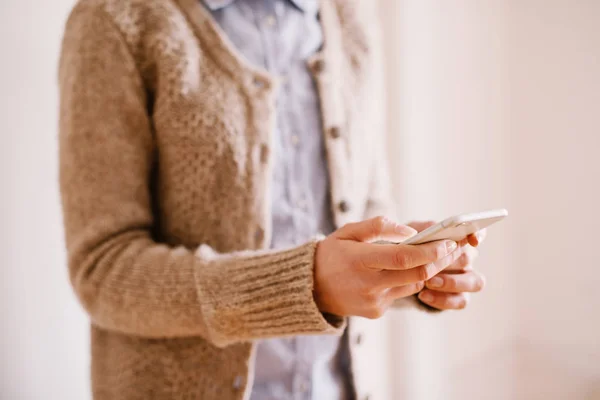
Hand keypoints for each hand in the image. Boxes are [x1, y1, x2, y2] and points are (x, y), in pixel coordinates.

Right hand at [313, 216, 461, 318]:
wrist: (309, 288)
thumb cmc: (331, 254)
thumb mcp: (348, 231)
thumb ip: (378, 227)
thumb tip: (409, 231)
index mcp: (360, 260)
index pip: (404, 258)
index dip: (429, 251)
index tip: (447, 242)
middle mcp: (368, 284)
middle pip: (416, 275)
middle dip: (438, 261)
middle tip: (452, 248)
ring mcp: (373, 301)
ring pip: (413, 285)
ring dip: (425, 271)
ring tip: (434, 255)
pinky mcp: (376, 311)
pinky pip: (400, 294)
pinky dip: (405, 281)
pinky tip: (402, 271)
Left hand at [408, 221, 486, 309]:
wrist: (397, 278)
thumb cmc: (407, 251)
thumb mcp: (410, 236)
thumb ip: (423, 230)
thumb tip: (433, 229)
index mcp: (457, 240)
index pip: (477, 234)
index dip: (478, 235)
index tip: (471, 239)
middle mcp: (465, 259)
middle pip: (468, 258)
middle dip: (451, 261)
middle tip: (431, 263)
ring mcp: (465, 280)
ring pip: (475, 282)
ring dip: (452, 282)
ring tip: (428, 282)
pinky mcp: (458, 298)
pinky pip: (461, 301)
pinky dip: (443, 299)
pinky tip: (423, 295)